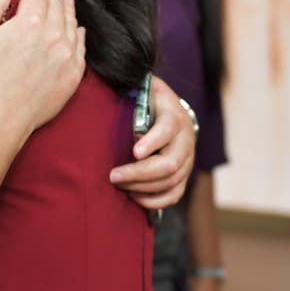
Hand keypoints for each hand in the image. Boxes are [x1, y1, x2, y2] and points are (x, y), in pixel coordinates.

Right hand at [0, 0, 85, 144]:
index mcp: (29, 22)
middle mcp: (53, 35)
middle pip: (57, 5)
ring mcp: (67, 55)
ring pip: (71, 24)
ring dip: (68, 10)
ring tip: (66, 2)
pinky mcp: (74, 74)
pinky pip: (80, 47)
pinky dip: (78, 34)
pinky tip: (76, 29)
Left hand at [110, 76, 194, 210]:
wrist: (170, 110)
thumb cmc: (148, 99)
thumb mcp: (142, 90)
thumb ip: (129, 95)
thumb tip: (101, 100)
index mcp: (174, 116)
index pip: (168, 129)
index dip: (153, 142)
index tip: (134, 152)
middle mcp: (186, 140)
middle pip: (170, 164)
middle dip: (140, 173)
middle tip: (113, 176)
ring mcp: (188, 159)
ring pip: (171, 181)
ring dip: (143, 187)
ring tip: (119, 185)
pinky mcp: (184, 175)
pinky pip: (175, 194)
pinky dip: (155, 200)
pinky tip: (134, 197)